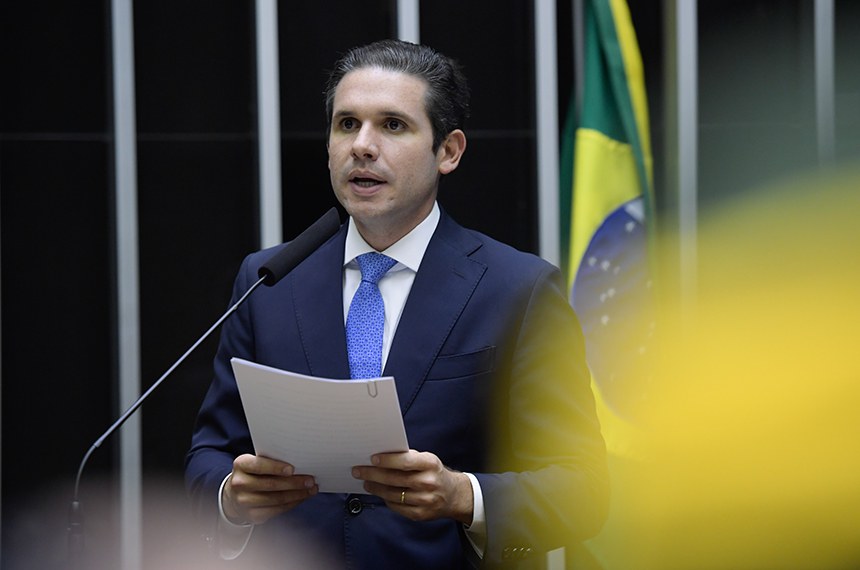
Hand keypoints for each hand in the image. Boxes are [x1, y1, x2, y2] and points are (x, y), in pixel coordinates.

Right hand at [222, 454, 317, 524]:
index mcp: (241, 465)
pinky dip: (292, 503)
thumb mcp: (256, 463)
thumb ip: (272, 462)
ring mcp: (244, 501)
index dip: (276, 468)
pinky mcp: (252, 515)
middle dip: (294, 483)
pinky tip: (301, 498)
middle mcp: (239, 483)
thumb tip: (300, 465)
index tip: (292, 469)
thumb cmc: (253, 474)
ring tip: (311, 490)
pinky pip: (277, 510)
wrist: (235, 494)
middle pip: (271, 484)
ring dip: (297, 495)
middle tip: (310, 480)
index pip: (259, 466)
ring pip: (276, 499)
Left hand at [352, 450, 473, 524]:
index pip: (406, 461)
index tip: (372, 459)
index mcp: (430, 464)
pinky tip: (380, 493)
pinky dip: (385, 499)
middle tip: (358, 471)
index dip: (388, 460)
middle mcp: (429, 482)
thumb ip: (407, 458)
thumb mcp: (426, 460)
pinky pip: (396, 507)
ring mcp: (425, 500)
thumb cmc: (434, 473)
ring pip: (393, 494)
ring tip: (366, 482)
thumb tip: (380, 457)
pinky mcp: (420, 514)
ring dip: (376, 488)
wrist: (453, 495)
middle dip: (373, 474)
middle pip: (396, 479)